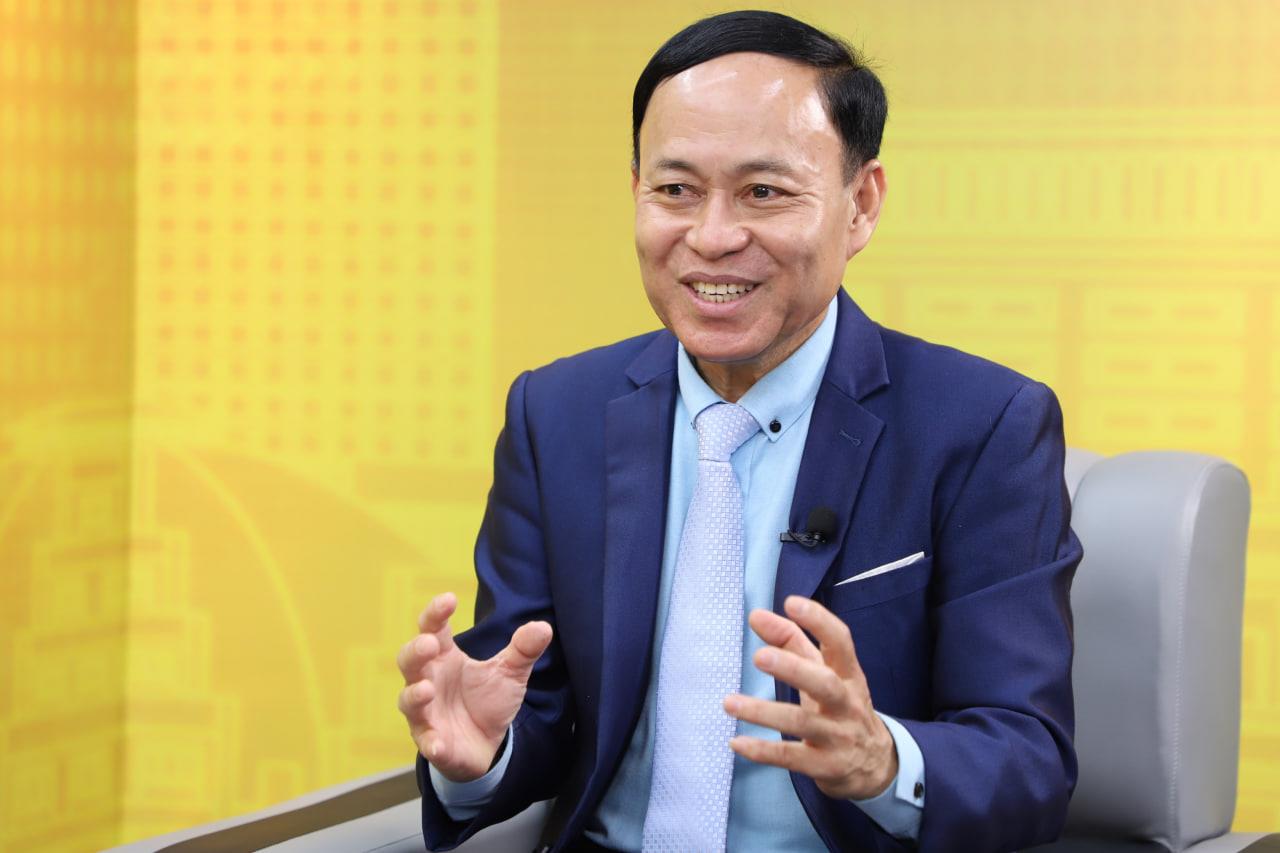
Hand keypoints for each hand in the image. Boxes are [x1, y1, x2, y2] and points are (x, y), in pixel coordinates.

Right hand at [396, 592, 552, 782]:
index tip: (449, 600)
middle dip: (416, 651)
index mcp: (445, 657)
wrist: (488, 744)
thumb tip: (544, 627)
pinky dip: (430, 743)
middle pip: (410, 661)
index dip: (435, 613)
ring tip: (427, 689)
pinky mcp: (432, 741)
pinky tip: (438, 744)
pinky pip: (426, 742)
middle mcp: (429, 680)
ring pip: (409, 700)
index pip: (432, 628)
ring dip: (415, 694)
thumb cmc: (489, 701)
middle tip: (429, 644)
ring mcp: (426, 712)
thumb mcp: (510, 672)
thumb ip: (523, 649)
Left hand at [724, 595, 897, 799]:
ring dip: (763, 712)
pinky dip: (763, 751)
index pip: (841, 642)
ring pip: (802, 723)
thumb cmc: (840, 706)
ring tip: (729, 702)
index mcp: (849, 674)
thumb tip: (757, 615)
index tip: (791, 602)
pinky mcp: (825, 766)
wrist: (875, 764)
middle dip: (792, 668)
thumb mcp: (824, 673)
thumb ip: (792, 642)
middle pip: (824, 683)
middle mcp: (847, 703)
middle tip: (759, 656)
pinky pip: (792, 757)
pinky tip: (737, 742)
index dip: (819, 621)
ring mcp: (838, 736)